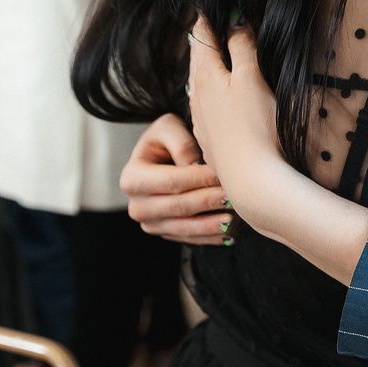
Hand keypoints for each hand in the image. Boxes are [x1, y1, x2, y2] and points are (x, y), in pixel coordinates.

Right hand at [120, 113, 233, 244]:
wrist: (160, 157)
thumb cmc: (166, 138)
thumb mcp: (168, 127)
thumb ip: (181, 143)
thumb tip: (195, 167)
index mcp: (132, 178)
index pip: (172, 181)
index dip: (200, 180)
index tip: (224, 175)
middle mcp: (137, 205)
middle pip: (179, 206)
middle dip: (209, 201)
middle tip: (234, 197)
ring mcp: (150, 223)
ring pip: (184, 227)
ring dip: (211, 225)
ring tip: (235, 218)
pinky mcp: (164, 233)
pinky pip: (189, 238)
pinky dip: (209, 237)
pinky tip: (229, 232)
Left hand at [187, 15, 284, 212]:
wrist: (253, 180)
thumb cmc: (256, 126)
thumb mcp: (251, 77)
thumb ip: (242, 46)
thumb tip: (232, 19)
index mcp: (207, 75)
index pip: (203, 38)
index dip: (207, 19)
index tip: (207, 4)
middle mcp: (198, 96)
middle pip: (197, 60)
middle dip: (202, 40)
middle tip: (205, 23)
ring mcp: (203, 120)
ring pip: (198, 84)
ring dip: (203, 66)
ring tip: (207, 54)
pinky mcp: (212, 140)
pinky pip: (204, 106)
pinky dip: (208, 91)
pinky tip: (212, 97)